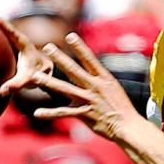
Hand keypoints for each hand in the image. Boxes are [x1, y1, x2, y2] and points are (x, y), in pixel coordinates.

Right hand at [0, 16, 53, 96]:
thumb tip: (1, 92)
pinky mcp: (4, 42)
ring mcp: (8, 38)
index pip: (9, 29)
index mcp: (21, 41)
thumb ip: (16, 85)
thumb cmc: (37, 73)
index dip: (0, 22)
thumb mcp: (28, 79)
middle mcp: (13, 36)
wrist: (43, 70)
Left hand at [23, 32, 139, 142]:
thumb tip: (92, 71)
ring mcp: (89, 101)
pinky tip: (37, 113)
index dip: (80, 47)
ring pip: (65, 89)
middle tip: (47, 47)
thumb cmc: (122, 109)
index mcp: (104, 79)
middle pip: (74, 70)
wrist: (128, 127)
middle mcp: (95, 87)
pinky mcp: (84, 115)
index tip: (70, 36)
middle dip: (60, 58)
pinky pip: (64, 113)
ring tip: (35, 76)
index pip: (90, 59)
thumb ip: (100, 80)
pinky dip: (49, 114)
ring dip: (49, 82)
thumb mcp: (114, 89)